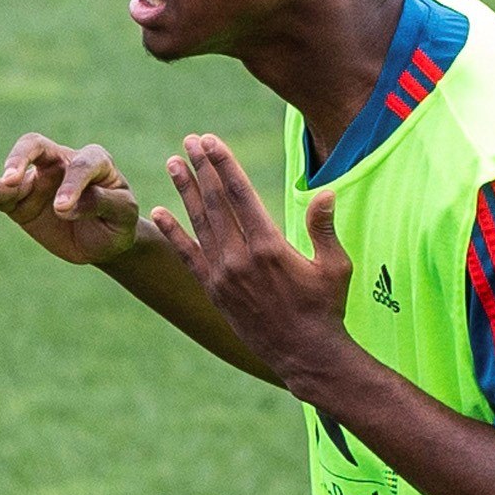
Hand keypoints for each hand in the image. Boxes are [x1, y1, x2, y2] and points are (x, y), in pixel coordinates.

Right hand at [0, 133, 142, 265]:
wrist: (105, 241)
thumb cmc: (118, 221)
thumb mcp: (122, 214)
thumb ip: (101, 203)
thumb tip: (66, 204)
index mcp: (94, 161)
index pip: (81, 164)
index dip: (72, 184)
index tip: (63, 209)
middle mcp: (62, 162)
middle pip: (36, 145)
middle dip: (22, 158)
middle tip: (13, 180)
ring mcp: (38, 179)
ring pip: (14, 169)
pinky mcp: (21, 199)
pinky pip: (0, 194)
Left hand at [153, 133, 356, 388]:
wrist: (304, 354)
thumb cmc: (325, 308)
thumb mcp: (334, 266)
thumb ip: (323, 227)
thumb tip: (326, 192)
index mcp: (270, 246)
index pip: (240, 194)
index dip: (224, 164)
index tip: (210, 140)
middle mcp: (240, 258)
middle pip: (215, 202)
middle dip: (202, 168)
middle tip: (189, 140)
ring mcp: (223, 275)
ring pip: (199, 223)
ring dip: (185, 191)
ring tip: (173, 162)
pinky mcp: (214, 290)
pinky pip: (188, 256)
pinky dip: (173, 233)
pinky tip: (160, 212)